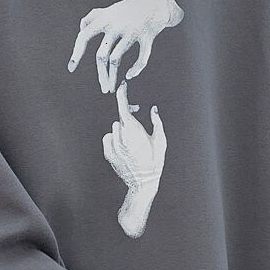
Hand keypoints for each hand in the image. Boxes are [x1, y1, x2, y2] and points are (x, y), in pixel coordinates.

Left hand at [68, 0, 183, 92]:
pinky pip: (141, 58)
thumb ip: (93, 16)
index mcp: (104, 19)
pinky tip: (129, 76)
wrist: (155, 2)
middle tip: (103, 89)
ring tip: (112, 89)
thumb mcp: (109, 9)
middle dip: (101, 75)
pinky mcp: (147, 36)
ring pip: (116, 60)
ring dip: (113, 78)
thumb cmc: (128, 8)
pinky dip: (136, 69)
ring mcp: (132, 31)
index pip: (84, 36)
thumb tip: (82, 28)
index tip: (71, 68)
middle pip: (101, 55)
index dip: (76, 53)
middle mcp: (116, 25)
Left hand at [103, 81, 166, 237]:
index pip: (122, 106)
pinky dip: (114, 138)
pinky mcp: (108, 153)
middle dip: (128, 115)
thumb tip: (152, 109)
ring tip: (133, 139)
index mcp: (133, 129)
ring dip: (122, 129)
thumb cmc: (154, 161)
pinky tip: (124, 146)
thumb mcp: (161, 140)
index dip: (122, 94)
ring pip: (114, 128)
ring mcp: (112, 145)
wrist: (142, 183)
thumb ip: (156, 122)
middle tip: (137, 119)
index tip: (123, 86)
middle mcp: (120, 135)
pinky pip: (108, 138)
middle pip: (120, 117)